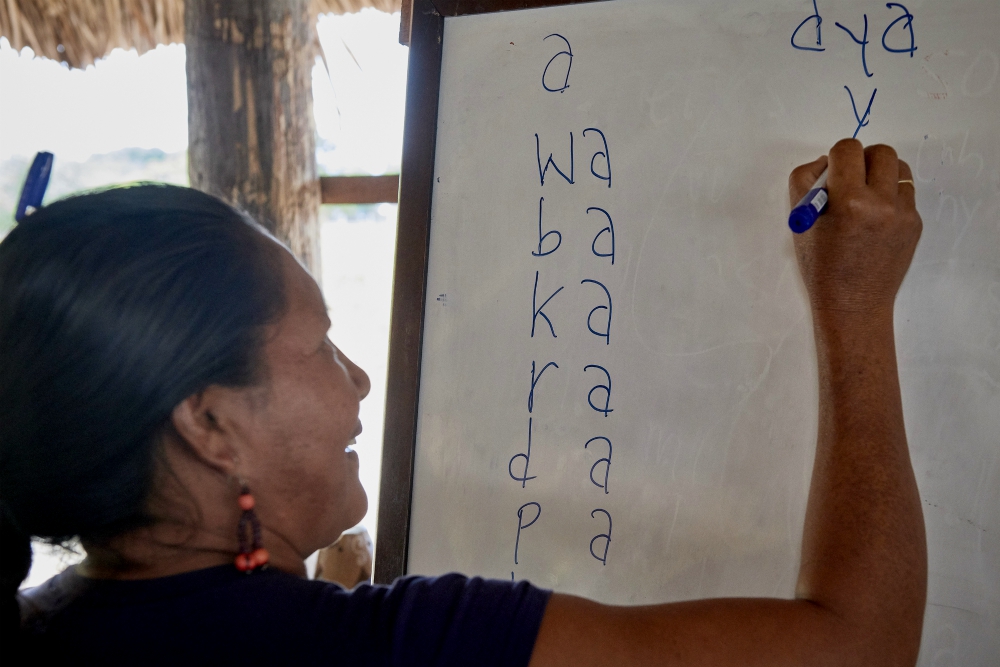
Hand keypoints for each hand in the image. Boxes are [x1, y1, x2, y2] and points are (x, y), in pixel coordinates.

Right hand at [789, 139, 921, 315]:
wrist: (852, 305)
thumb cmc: (820, 266)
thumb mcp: (800, 222)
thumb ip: (805, 181)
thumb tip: (826, 161)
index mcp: (848, 201)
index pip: (847, 149)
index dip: (836, 156)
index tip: (831, 172)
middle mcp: (880, 203)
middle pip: (880, 152)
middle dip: (862, 159)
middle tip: (850, 177)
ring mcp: (903, 214)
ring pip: (899, 167)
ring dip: (881, 172)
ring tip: (866, 193)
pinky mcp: (915, 223)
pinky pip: (906, 192)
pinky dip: (889, 195)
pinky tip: (875, 216)